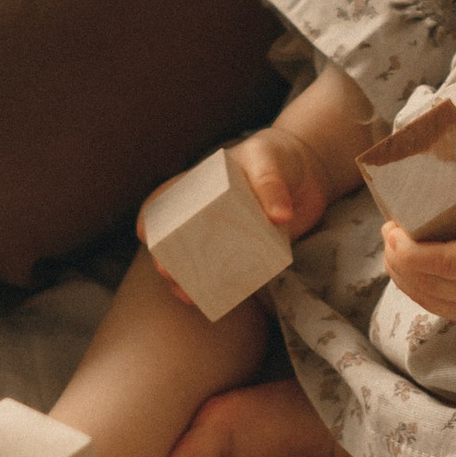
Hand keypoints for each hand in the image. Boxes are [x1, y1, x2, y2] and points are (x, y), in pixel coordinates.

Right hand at [138, 123, 336, 315]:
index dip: (152, 216)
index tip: (146, 234)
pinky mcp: (250, 254)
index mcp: (202, 185)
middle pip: (178, 238)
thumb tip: (279, 217)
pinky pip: (230, 274)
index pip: (167, 200)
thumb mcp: (268, 159)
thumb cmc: (277, 156)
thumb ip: (271, 183)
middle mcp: (209, 213)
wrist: (309, 172)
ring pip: (199, 261)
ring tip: (186, 295)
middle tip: (167, 272)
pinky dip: (222, 288)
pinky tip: (217, 301)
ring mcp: (228, 236)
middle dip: (166, 258)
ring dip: (188, 279)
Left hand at [381, 142, 455, 329]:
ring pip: (430, 299)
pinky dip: (415, 287)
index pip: (451, 265)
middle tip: (388, 227)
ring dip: (401, 273)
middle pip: (432, 284)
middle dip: (399, 258)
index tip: (394, 227)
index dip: (414, 252)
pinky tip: (403, 267)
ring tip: (390, 243)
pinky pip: (437, 307)